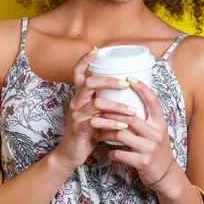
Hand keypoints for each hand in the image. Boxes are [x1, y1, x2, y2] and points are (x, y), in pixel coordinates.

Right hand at [53, 49, 136, 171]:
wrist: (71, 153)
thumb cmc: (87, 131)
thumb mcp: (94, 113)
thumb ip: (103, 101)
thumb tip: (126, 90)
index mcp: (79, 96)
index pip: (77, 72)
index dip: (85, 60)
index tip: (96, 50)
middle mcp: (75, 102)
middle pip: (89, 83)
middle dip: (109, 81)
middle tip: (126, 83)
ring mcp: (76, 115)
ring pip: (97, 103)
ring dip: (117, 106)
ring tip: (133, 111)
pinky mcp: (79, 129)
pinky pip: (96, 122)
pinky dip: (112, 123)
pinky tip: (123, 125)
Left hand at [95, 76, 175, 187]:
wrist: (166, 174)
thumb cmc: (156, 148)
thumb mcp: (155, 130)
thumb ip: (145, 117)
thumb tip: (128, 97)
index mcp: (160, 122)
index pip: (152, 100)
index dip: (141, 87)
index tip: (129, 77)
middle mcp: (157, 133)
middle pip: (130, 116)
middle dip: (112, 112)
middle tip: (98, 110)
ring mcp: (150, 148)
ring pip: (122, 134)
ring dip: (107, 133)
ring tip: (99, 132)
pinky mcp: (143, 162)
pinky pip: (121, 153)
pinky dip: (111, 152)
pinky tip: (108, 151)